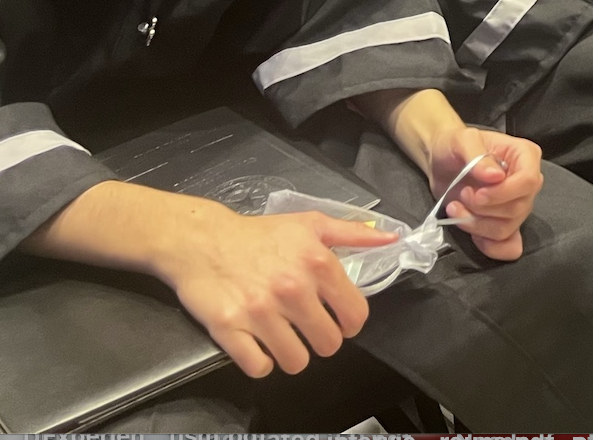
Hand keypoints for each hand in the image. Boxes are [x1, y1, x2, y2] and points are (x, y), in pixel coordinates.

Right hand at [153, 202, 392, 378]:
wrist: (201, 240)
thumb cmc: (259, 234)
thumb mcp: (310, 224)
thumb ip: (353, 234)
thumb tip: (391, 239)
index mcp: (318, 263)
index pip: (355, 315)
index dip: (350, 323)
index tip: (338, 319)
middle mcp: (293, 289)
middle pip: (328, 345)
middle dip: (321, 339)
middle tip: (306, 326)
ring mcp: (260, 312)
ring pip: (296, 362)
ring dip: (292, 353)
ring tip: (282, 335)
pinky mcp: (230, 329)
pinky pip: (259, 367)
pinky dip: (260, 361)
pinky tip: (258, 343)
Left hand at [422, 125, 542, 261]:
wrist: (441, 162)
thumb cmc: (454, 145)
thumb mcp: (461, 140)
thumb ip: (477, 155)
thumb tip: (495, 176)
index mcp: (526, 156)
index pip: (528, 181)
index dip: (503, 193)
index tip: (476, 193)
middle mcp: (528, 183)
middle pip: (518, 208)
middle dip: (483, 209)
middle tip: (462, 195)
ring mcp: (519, 206)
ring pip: (507, 228)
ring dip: (477, 224)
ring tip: (456, 208)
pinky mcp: (506, 225)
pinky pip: (510, 247)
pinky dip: (491, 247)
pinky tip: (474, 236)